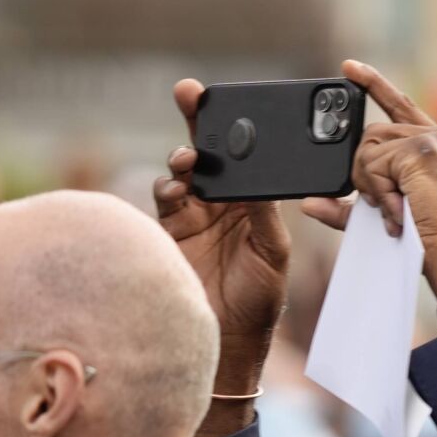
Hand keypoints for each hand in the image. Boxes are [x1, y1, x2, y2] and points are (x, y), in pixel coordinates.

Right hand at [155, 79, 290, 436]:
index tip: (231, 101)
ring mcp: (192, 215)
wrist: (226, 343)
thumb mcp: (272, 253)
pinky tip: (176, 189)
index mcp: (253, 201)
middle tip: (191, 92)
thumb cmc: (259, 300)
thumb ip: (261, 215)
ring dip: (183, 159)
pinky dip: (167, 188)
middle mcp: (222, 202)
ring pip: (182, 171)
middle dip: (197, 120)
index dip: (239, 127)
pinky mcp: (168, 232)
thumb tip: (256, 178)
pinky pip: (164, 199)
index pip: (246, 155)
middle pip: (208, 151)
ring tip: (188, 161)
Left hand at [303, 61, 436, 297]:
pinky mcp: (423, 151)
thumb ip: (352, 202)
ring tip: (395, 209)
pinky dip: (377, 190)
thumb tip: (310, 203)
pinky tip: (397, 208)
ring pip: (370, 147)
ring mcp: (436, 140)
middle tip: (385, 204)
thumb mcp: (389, 213)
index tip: (348, 68)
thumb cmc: (431, 241)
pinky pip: (374, 163)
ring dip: (371, 183)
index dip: (373, 84)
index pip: (401, 106)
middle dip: (366, 172)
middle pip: (375, 134)